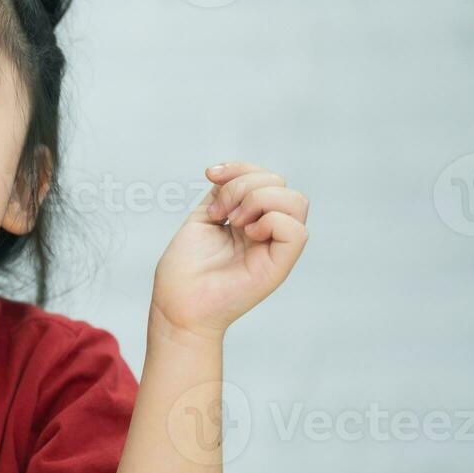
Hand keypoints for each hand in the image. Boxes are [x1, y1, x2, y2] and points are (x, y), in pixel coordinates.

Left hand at [152, 161, 309, 338]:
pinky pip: (297, 230)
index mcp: (251, 219)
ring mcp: (275, 247)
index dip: (240, 167)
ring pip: (296, 201)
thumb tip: (228, 173)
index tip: (210, 175)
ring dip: (258, 200)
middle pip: (281, 184)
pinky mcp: (279, 265)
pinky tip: (247, 233)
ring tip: (233, 221)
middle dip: (245, 185)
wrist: (176, 305)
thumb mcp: (203, 218)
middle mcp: (267, 231)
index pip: (265, 177)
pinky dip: (271, 221)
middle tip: (221, 213)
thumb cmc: (185, 269)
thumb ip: (223, 193)